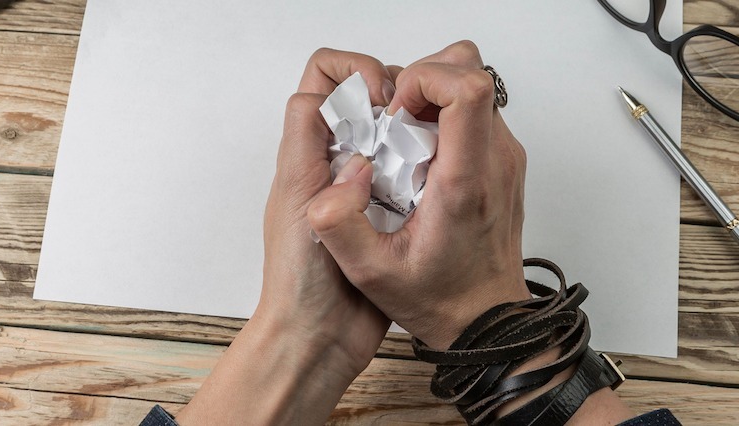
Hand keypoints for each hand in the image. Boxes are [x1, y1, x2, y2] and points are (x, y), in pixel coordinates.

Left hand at [256, 47, 401, 374]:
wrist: (318, 338)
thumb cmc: (298, 283)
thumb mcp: (301, 211)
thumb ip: (317, 164)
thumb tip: (356, 143)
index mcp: (306, 152)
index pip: (323, 77)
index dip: (354, 71)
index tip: (381, 100)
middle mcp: (334, 161)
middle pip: (364, 96)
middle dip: (394, 96)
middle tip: (412, 123)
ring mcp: (364, 186)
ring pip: (394, 130)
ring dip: (414, 132)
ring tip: (430, 151)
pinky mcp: (391, 211)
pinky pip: (414, 171)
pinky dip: (430, 166)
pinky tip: (440, 180)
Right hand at [308, 41, 530, 348]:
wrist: (487, 320)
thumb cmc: (437, 297)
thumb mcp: (371, 273)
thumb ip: (339, 227)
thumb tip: (336, 177)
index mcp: (465, 179)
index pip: (467, 88)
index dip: (424, 79)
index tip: (396, 111)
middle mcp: (495, 159)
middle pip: (470, 69)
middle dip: (421, 78)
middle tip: (394, 119)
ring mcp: (505, 156)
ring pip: (473, 83)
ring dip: (431, 95)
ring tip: (403, 136)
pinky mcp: (504, 159)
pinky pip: (475, 109)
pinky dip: (443, 114)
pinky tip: (419, 155)